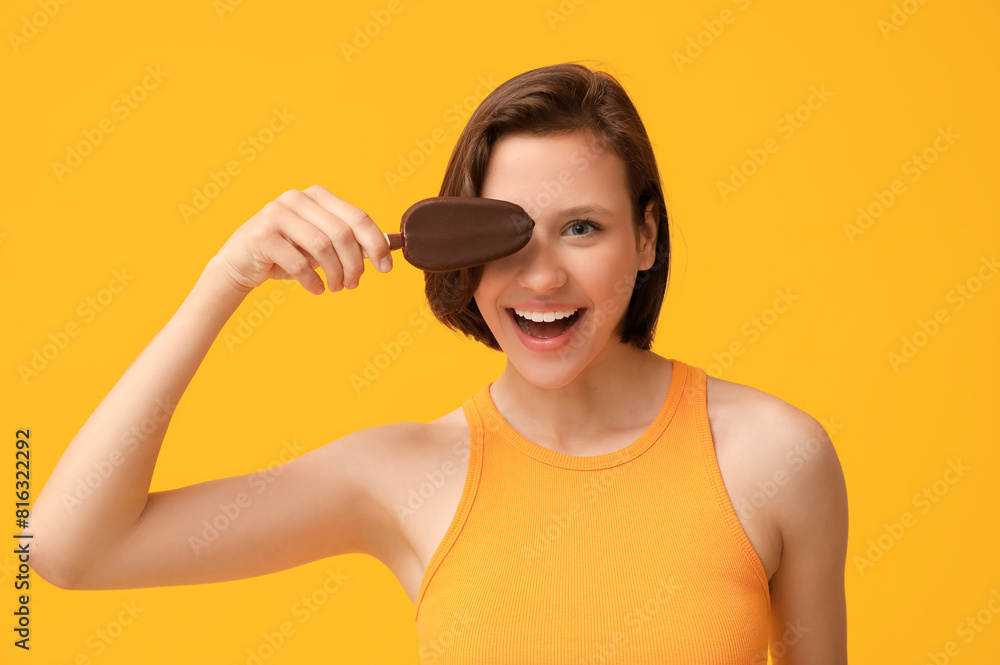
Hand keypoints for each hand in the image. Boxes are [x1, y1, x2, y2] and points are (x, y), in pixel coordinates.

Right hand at [211, 185, 391, 294]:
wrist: (239, 264)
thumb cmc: (286, 253)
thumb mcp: (321, 245)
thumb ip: (349, 242)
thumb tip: (386, 247)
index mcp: (317, 195)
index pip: (357, 218)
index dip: (376, 244)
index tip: (386, 268)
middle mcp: (297, 198)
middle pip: (343, 234)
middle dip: (355, 264)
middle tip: (354, 284)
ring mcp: (277, 213)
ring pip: (322, 247)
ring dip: (335, 274)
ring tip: (336, 288)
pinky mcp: (262, 234)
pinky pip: (299, 262)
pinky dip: (313, 281)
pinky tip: (317, 288)